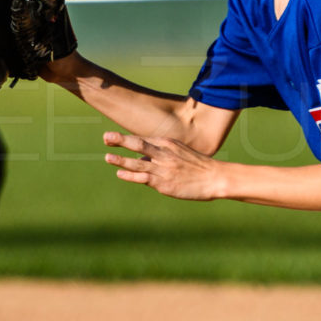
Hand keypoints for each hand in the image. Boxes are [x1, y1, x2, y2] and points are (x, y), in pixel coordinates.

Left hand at [103, 131, 221, 200]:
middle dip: (120, 141)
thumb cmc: (197, 166)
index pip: (142, 139)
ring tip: (107, 157)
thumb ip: (159, 153)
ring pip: (137, 162)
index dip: (124, 138)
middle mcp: (164, 154)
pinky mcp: (164, 183)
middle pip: (138, 144)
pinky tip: (119, 173)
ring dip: (121, 160)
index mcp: (168, 143)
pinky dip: (130, 175)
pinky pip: (143, 178)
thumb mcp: (179, 152)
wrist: (215, 178)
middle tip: (105, 138)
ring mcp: (163, 168)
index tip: (110, 137)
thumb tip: (139, 158)